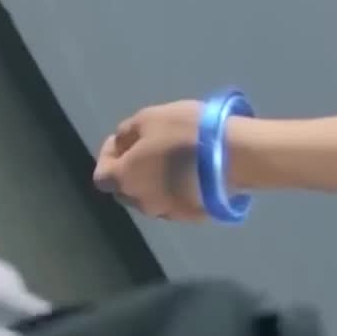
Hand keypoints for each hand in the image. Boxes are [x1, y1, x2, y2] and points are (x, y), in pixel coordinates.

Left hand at [92, 100, 206, 220]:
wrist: (234, 157)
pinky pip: (176, 203)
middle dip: (129, 171)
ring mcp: (169, 213)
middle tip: (144, 149)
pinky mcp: (194, 217)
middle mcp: (142, 203)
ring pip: (151, 199)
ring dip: (153, 182)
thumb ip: (127, 132)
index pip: (102, 176)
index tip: (122, 140)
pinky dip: (176, 190)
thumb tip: (121, 143)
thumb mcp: (149, 118)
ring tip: (170, 160)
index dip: (108, 156)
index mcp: (125, 180)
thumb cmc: (185, 133)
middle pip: (125, 190)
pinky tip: (190, 174)